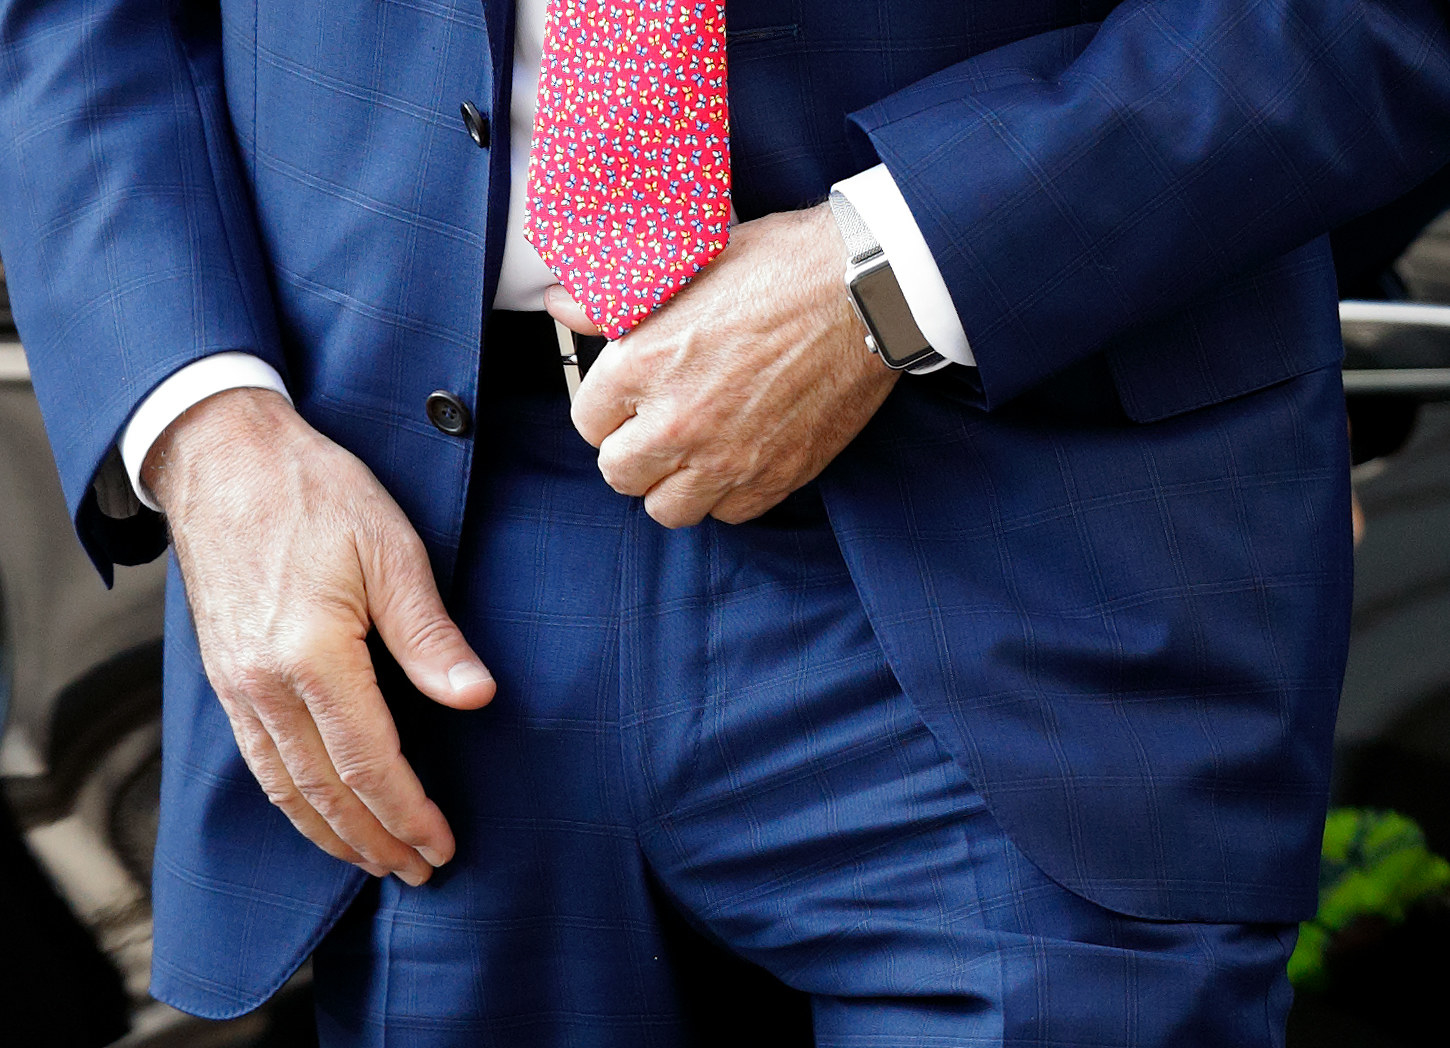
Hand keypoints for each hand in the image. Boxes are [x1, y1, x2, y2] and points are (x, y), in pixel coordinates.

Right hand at [144, 389, 495, 884]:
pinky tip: (319, 814)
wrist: (223, 458)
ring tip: (374, 862)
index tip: (442, 845)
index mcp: (312, 656)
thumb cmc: (315, 493)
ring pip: (285, 788)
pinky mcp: (223, 677)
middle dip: (376, 840)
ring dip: (333, 834)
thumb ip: (430, 636)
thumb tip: (477, 698)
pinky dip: (293, 803)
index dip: (408, 812)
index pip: (370, 763)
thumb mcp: (392, 551)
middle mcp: (264, 684)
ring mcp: (235, 685)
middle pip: (325, 791)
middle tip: (418, 871)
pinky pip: (259, 762)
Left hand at [546, 203, 899, 527]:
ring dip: (673, 483)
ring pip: (669, 508)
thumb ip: (614, 300)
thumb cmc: (780, 266)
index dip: (604, 409)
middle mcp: (678, 421)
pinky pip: (730, 513)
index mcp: (643, 364)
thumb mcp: (687, 264)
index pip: (586, 421)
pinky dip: (725, 495)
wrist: (865, 290)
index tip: (624, 400)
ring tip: (690, 452)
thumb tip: (562, 305)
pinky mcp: (777, 475)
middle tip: (652, 428)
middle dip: (629, 452)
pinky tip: (734, 458)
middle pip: (619, 474)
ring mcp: (728, 456)